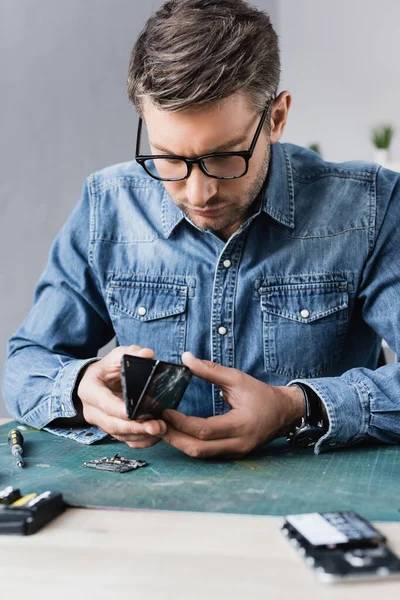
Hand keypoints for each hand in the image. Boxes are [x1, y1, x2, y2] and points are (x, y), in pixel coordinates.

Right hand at [77, 345, 166, 447]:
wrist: (98, 382)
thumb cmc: (107, 369)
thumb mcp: (116, 357)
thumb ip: (130, 353)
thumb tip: (147, 354)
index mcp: (89, 391)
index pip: (105, 403)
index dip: (121, 410)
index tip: (139, 413)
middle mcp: (92, 411)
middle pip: (113, 425)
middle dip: (135, 428)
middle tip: (157, 426)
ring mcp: (101, 423)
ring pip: (120, 435)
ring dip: (141, 435)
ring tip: (162, 429)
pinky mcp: (111, 431)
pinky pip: (126, 441)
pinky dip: (142, 441)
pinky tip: (156, 436)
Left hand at [161, 352, 303, 457]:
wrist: (283, 413)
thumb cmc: (261, 394)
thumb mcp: (237, 378)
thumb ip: (210, 370)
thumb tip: (186, 357)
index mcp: (240, 424)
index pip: (204, 429)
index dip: (181, 422)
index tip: (165, 410)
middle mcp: (238, 444)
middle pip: (198, 449)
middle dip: (173, 438)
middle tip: (155, 424)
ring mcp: (235, 453)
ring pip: (200, 454)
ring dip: (179, 443)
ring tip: (162, 428)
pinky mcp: (232, 454)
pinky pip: (206, 453)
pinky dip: (189, 444)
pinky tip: (177, 434)